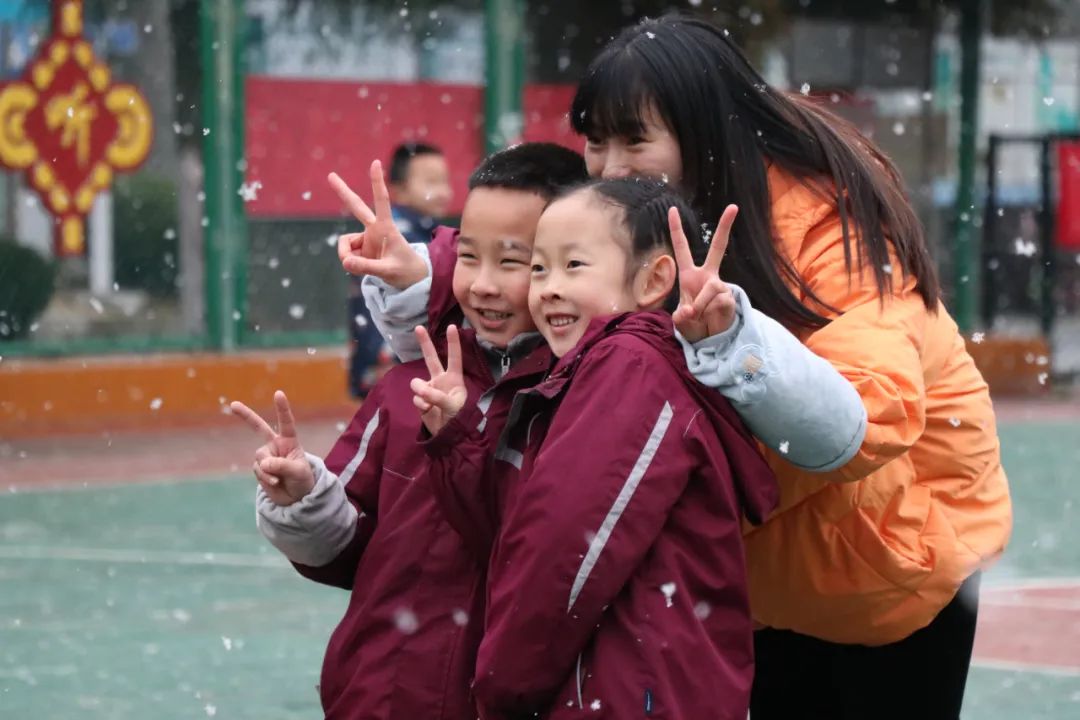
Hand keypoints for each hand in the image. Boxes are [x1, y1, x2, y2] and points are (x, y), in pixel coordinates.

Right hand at [230, 390, 315, 505]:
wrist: (295, 497)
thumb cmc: (302, 480)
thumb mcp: (299, 473)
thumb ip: (283, 466)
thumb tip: (264, 463)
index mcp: (289, 440)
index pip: (286, 422)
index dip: (282, 408)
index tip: (278, 393)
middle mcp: (275, 445)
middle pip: (258, 427)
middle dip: (245, 415)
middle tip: (233, 404)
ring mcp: (266, 456)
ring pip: (260, 458)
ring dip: (269, 471)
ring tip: (280, 479)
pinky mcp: (259, 468)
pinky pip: (258, 471)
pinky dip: (266, 479)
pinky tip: (275, 483)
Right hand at [329, 161, 428, 288]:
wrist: (409, 278)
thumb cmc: (405, 270)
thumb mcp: (387, 271)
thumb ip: (366, 267)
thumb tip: (345, 261)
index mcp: (386, 228)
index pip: (382, 201)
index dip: (377, 182)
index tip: (375, 162)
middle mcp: (374, 229)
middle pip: (356, 207)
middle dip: (342, 191)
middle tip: (330, 175)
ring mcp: (366, 238)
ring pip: (345, 245)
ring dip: (347, 257)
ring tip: (357, 267)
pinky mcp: (360, 249)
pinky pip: (347, 255)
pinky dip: (350, 263)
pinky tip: (358, 268)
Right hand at [409, 325, 466, 435]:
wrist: (448, 435)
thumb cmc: (458, 417)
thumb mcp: (452, 405)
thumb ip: (436, 395)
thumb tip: (418, 389)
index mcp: (454, 379)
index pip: (454, 358)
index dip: (453, 343)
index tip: (453, 326)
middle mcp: (440, 380)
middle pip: (431, 358)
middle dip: (425, 343)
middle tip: (418, 327)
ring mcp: (429, 389)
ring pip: (418, 384)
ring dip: (423, 393)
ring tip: (431, 404)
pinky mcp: (420, 399)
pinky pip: (416, 398)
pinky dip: (421, 405)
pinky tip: (428, 411)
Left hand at [670, 204, 738, 342]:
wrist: (710, 337)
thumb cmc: (693, 322)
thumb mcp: (681, 319)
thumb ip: (681, 315)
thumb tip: (689, 311)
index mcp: (690, 274)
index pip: (682, 248)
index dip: (676, 229)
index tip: (672, 209)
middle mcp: (707, 275)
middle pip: (718, 248)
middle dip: (725, 227)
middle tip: (734, 206)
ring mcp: (720, 285)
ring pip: (709, 290)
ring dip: (699, 306)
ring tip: (697, 317)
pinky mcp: (730, 298)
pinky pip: (717, 303)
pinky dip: (708, 314)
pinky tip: (710, 318)